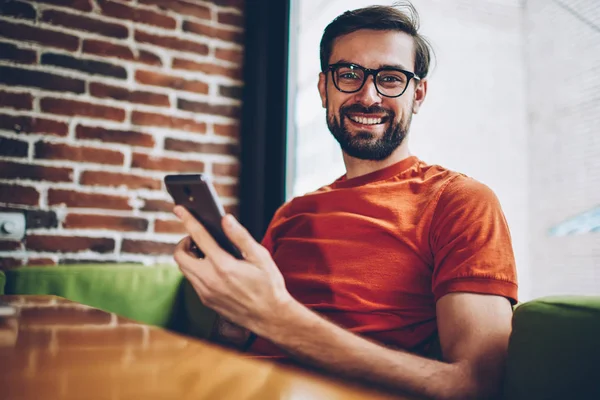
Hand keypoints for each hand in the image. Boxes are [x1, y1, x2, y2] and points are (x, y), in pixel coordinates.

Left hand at [172, 206, 296, 337]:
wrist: (270, 317)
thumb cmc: (269, 286)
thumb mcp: (260, 257)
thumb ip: (240, 236)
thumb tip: (225, 219)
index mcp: (223, 265)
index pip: (199, 237)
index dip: (188, 220)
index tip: (179, 209)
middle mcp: (210, 280)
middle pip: (180, 256)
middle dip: (184, 242)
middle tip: (197, 238)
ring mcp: (206, 293)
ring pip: (184, 270)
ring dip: (189, 257)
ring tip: (205, 252)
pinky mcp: (206, 301)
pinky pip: (192, 281)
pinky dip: (195, 270)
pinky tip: (211, 268)